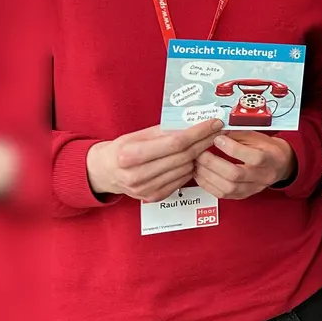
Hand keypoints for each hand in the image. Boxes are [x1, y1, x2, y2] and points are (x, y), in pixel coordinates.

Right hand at [87, 121, 222, 202]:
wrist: (105, 172)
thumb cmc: (122, 149)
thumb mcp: (138, 135)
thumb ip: (164, 131)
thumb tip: (193, 124)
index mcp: (130, 155)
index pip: (175, 143)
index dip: (198, 133)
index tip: (213, 123)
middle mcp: (137, 175)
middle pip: (183, 156)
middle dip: (204, 141)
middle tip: (217, 130)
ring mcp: (145, 189)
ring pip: (185, 169)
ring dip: (200, 155)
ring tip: (207, 142)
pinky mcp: (153, 197)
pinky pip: (181, 180)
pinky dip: (190, 168)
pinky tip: (193, 158)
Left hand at [195, 131, 295, 199]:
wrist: (279, 165)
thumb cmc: (267, 148)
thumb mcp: (257, 136)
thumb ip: (238, 134)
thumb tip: (217, 131)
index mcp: (270, 158)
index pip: (253, 157)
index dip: (231, 148)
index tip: (217, 138)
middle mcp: (263, 176)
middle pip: (236, 175)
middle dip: (213, 163)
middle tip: (200, 153)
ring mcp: (253, 188)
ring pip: (227, 188)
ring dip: (207, 175)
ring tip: (197, 164)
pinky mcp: (243, 195)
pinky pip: (223, 195)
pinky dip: (207, 185)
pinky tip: (200, 175)